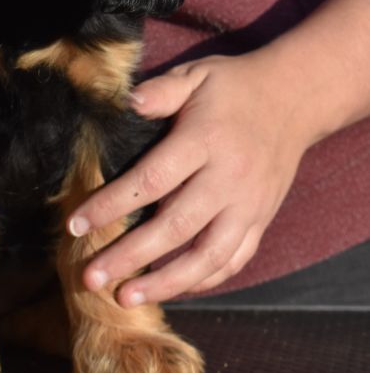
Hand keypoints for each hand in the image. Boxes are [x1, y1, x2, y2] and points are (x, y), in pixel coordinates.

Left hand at [67, 49, 317, 302]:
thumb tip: (128, 102)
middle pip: (174, 227)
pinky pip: (233, 260)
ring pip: (207, 256)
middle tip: (90, 277)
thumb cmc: (233, 87)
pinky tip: (171, 289)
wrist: (295, 99)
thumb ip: (161, 90)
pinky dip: (202, 280)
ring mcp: (249, 205)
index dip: (111, 206)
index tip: (75, 225)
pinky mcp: (261, 220)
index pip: (151, 180)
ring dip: (165, 282)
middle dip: (129, 256)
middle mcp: (228, 179)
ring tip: (126, 298)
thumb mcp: (196, 74)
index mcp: (205, 141)